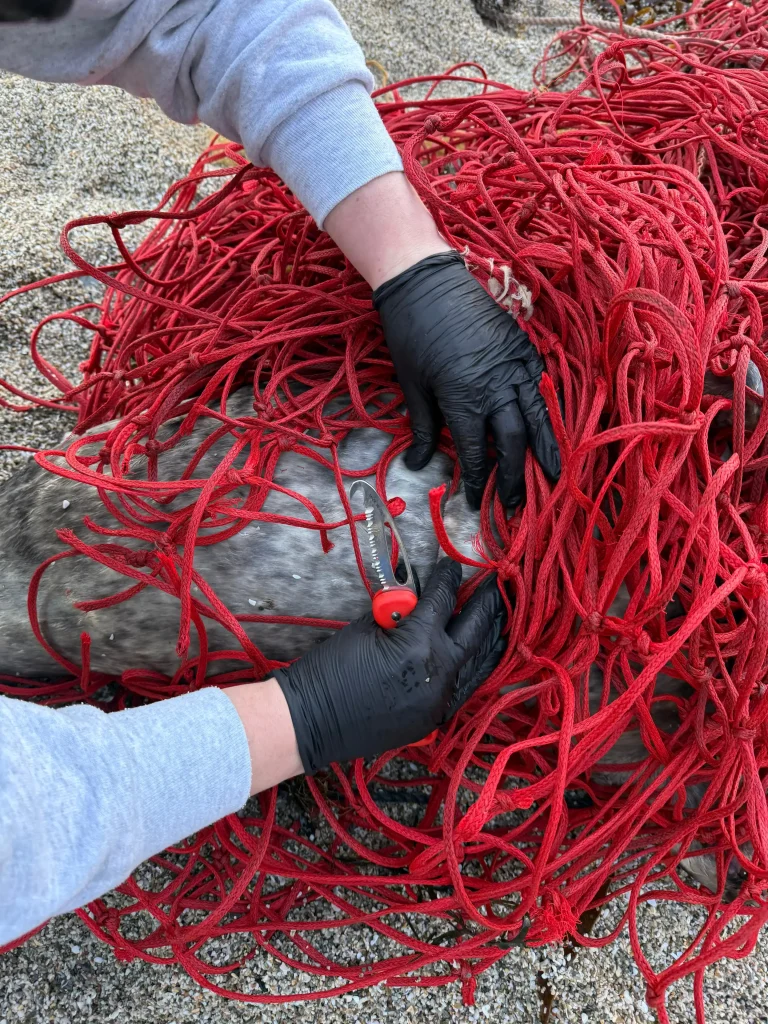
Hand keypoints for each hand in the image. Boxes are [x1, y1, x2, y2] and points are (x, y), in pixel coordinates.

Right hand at [273, 560, 505, 772]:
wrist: (311, 720)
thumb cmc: (331, 668)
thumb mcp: (367, 627)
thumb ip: (400, 614)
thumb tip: (419, 603)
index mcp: (420, 643)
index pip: (443, 599)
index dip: (449, 577)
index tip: (453, 564)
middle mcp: (439, 673)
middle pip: (475, 630)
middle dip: (486, 604)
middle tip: (496, 585)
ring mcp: (440, 701)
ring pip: (477, 664)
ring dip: (488, 638)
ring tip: (499, 619)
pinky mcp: (433, 719)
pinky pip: (462, 687)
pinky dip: (472, 668)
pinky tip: (478, 656)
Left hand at [373, 252, 560, 509]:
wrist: (424, 281)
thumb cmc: (410, 334)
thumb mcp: (412, 385)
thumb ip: (424, 427)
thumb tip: (421, 464)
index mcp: (464, 398)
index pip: (477, 452)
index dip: (476, 479)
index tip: (474, 499)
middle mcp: (497, 385)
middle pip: (514, 442)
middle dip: (516, 476)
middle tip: (515, 502)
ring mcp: (514, 365)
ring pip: (537, 416)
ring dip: (545, 449)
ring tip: (554, 476)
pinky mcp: (522, 347)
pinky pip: (539, 385)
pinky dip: (546, 409)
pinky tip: (549, 428)